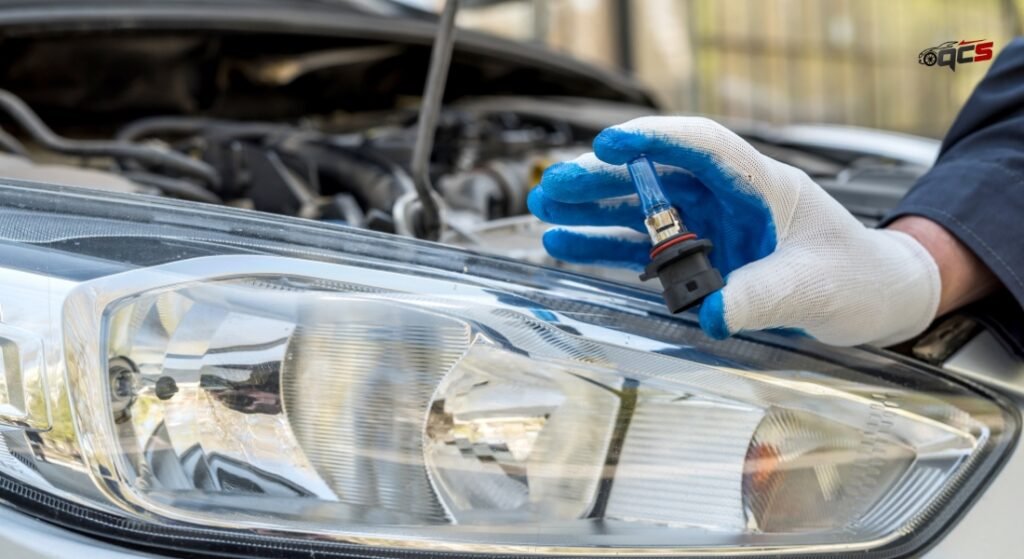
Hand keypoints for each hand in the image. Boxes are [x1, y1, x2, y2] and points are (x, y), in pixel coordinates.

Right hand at [528, 117, 940, 345]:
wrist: (875, 299)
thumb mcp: (815, 287)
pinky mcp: (701, 259)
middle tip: (552, 186)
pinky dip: (606, 246)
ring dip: (592, 210)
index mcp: (761, 185)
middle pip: (655, 177)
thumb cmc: (858, 277)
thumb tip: (713, 313)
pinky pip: (644, 248)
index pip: (701, 145)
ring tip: (546, 212)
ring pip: (641, 210)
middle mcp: (728, 199)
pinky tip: (568, 245)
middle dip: (601, 180)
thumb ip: (764, 296)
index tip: (608, 146)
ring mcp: (711, 228)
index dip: (653, 140)